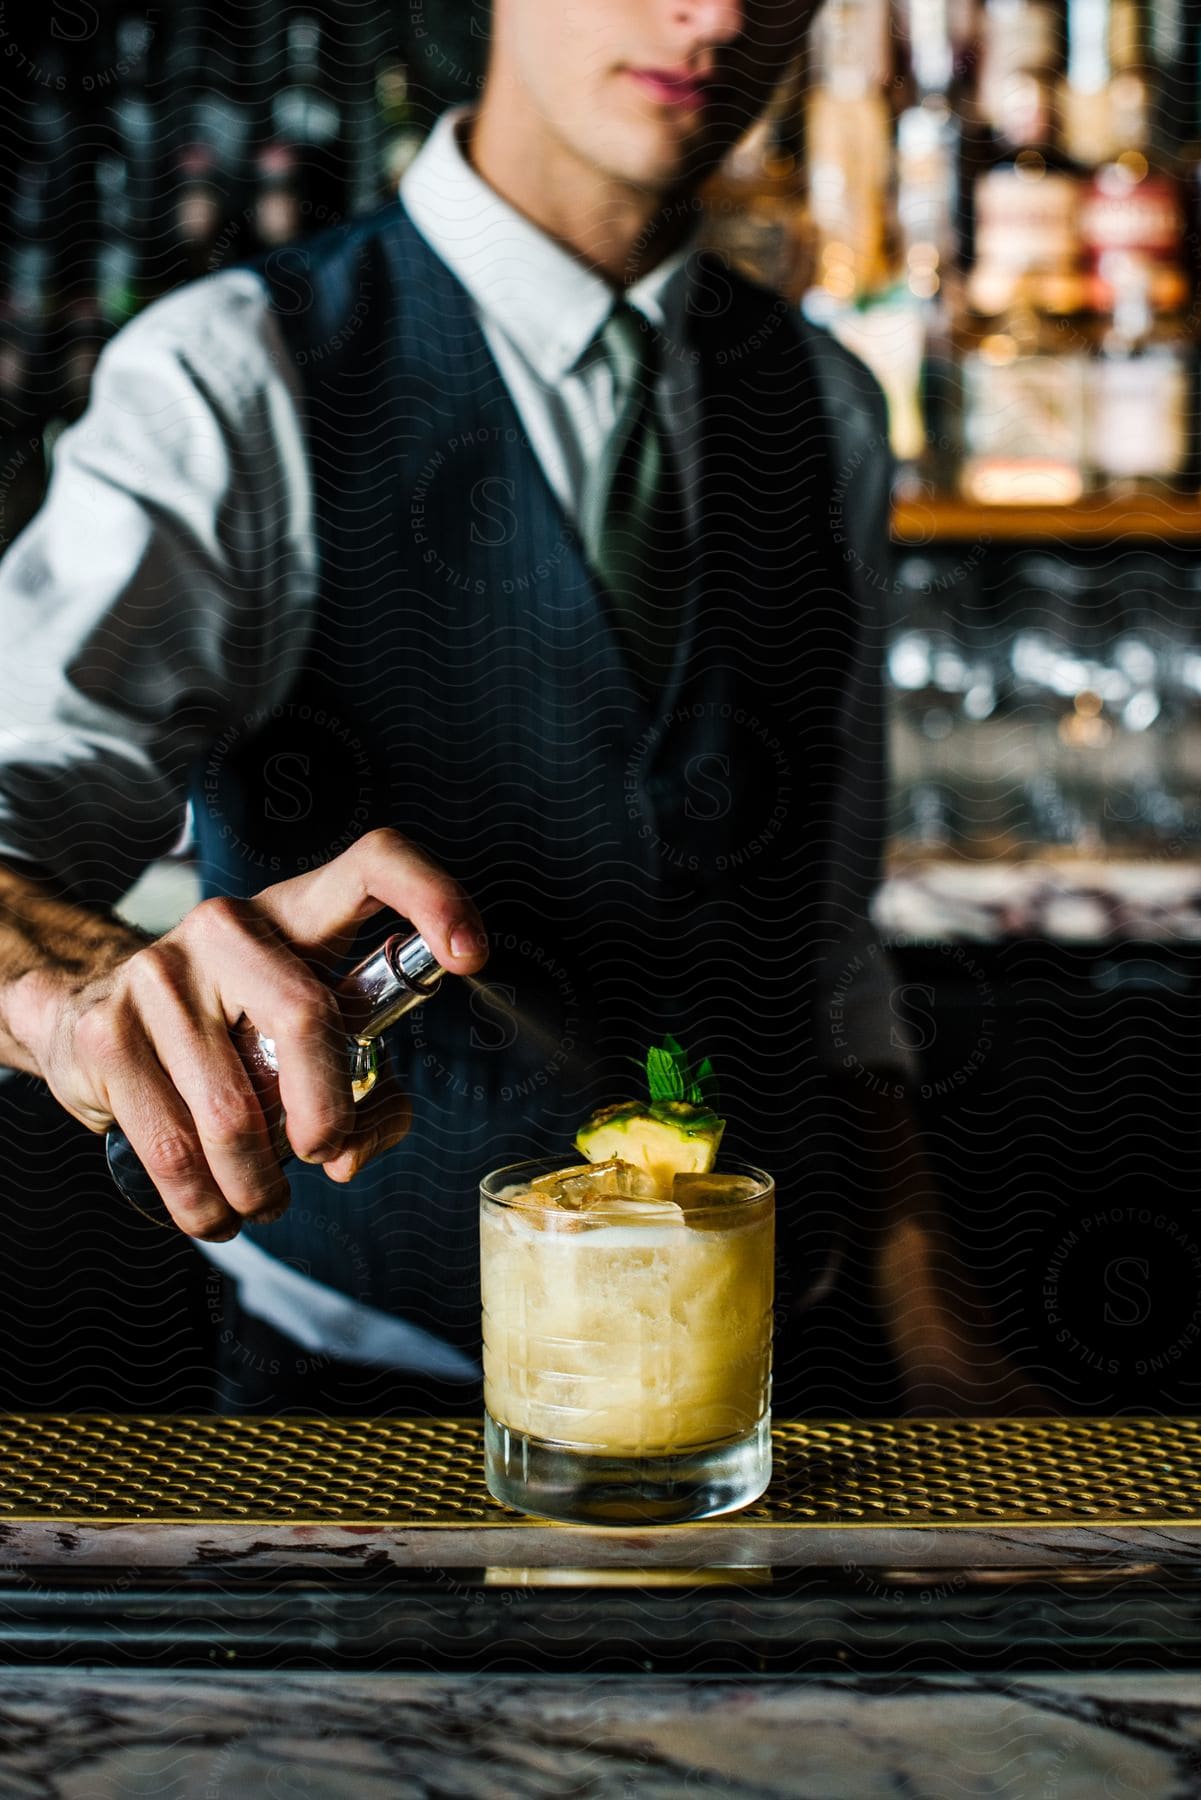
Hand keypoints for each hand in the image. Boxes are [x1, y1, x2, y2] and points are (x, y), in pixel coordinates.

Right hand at [7, 829, 487, 1240]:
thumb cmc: (227, 1028)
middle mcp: (229, 925)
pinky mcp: (110, 1031)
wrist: (86, 1011)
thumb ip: (363, 1094)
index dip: (434, 898)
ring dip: (258, 1181)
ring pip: (232, 1107)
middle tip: (324, 1152)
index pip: (375, 863)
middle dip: (327, 1111)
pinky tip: (214, 1213)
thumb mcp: (305, 1040)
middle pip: (307, 1016)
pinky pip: (170, 1144)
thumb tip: (351, 1154)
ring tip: (265, 1202)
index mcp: (298, 912)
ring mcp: (160, 972)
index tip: (471, 957)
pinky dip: (202, 1201)